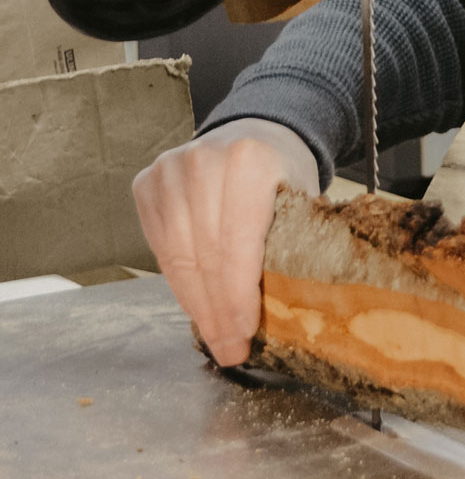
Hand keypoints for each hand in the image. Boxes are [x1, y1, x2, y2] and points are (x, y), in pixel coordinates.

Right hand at [132, 117, 318, 366]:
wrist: (257, 129)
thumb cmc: (283, 170)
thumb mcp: (302, 195)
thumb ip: (293, 240)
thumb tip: (290, 310)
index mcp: (250, 160)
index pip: (237, 242)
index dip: (238, 295)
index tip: (243, 334)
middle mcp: (204, 161)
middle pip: (205, 255)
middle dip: (217, 311)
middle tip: (230, 349)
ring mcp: (170, 170)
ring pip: (178, 258)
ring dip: (197, 304)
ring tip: (215, 337)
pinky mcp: (147, 183)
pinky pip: (160, 248)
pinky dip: (179, 282)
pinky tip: (197, 305)